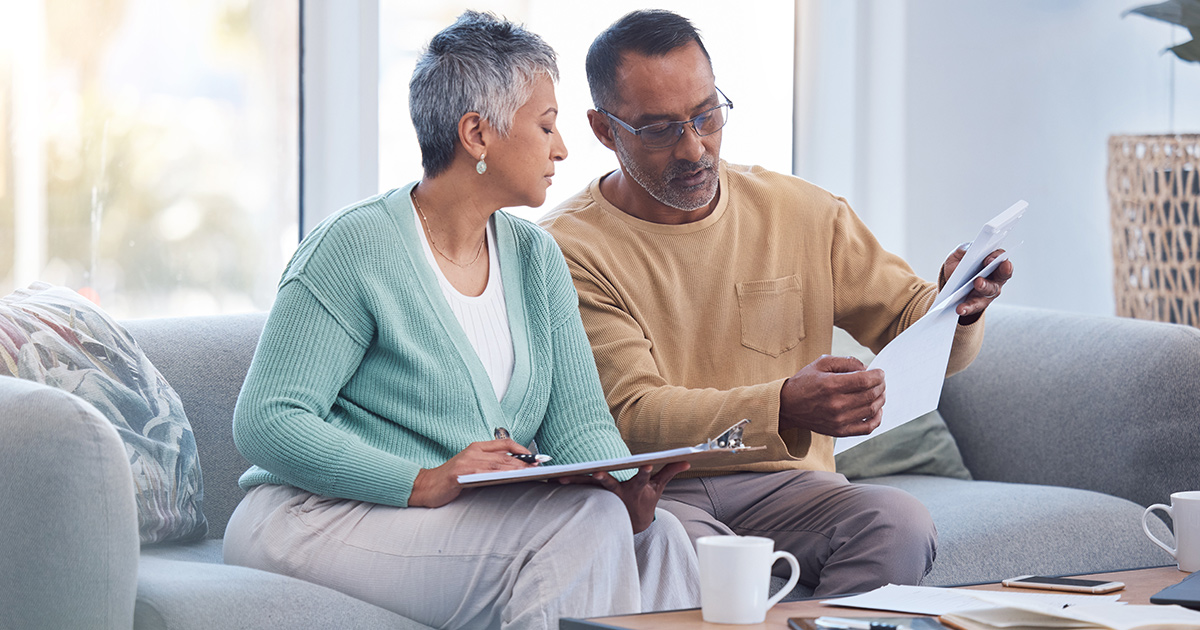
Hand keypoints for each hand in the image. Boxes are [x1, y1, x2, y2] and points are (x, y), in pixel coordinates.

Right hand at [409, 438, 533, 507]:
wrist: (425, 486)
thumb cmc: (450, 479)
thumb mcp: (471, 466)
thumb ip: (489, 464)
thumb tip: (515, 469)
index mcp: (476, 447)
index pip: (504, 443)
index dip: (522, 450)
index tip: (536, 458)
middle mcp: (472, 451)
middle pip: (504, 454)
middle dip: (523, 461)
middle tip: (539, 467)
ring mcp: (466, 462)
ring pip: (496, 463)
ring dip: (515, 468)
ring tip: (530, 473)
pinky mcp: (460, 474)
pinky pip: (483, 473)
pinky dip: (498, 475)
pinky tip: (509, 479)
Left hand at [557, 462, 689, 532]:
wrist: (632, 524)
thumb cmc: (645, 501)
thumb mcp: (658, 487)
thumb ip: (670, 471)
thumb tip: (687, 460)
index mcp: (636, 488)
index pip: (642, 477)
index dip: (644, 471)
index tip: (646, 464)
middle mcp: (618, 492)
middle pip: (610, 483)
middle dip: (603, 477)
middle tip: (596, 471)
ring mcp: (604, 495)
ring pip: (589, 486)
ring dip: (575, 482)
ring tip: (561, 478)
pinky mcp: (592, 496)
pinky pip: (578, 488)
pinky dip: (567, 484)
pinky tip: (552, 480)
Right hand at [779, 355, 884, 436]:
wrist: (788, 406)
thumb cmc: (805, 383)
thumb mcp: (821, 364)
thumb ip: (845, 362)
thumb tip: (866, 368)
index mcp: (831, 385)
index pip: (865, 381)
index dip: (877, 376)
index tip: (880, 372)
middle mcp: (836, 404)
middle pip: (870, 395)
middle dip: (881, 385)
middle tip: (880, 381)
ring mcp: (838, 420)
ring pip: (871, 410)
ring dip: (880, 399)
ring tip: (879, 392)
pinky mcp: (840, 431)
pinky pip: (867, 428)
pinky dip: (877, 419)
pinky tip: (877, 410)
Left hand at [941, 245, 1013, 322]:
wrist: (951, 279)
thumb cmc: (961, 262)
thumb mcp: (960, 253)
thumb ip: (965, 250)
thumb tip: (968, 251)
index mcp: (994, 262)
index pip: (1001, 258)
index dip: (997, 259)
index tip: (988, 260)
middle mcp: (996, 277)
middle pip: (999, 278)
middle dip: (990, 279)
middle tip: (978, 280)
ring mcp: (989, 291)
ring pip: (988, 292)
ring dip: (980, 292)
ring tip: (970, 292)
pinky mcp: (979, 303)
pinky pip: (974, 306)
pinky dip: (967, 308)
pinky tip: (960, 309)